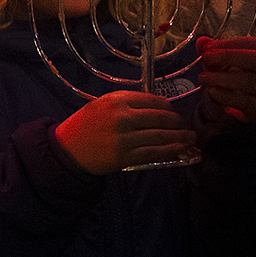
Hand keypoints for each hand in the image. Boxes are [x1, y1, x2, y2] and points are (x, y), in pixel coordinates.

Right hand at [53, 89, 194, 173]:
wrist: (65, 150)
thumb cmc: (84, 126)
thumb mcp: (102, 105)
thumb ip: (128, 103)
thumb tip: (159, 108)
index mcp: (117, 100)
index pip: (154, 101)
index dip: (169, 108)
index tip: (174, 113)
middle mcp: (122, 117)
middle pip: (161, 118)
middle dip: (177, 123)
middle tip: (185, 126)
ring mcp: (123, 138)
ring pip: (161, 136)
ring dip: (180, 137)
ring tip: (190, 138)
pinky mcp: (123, 157)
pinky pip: (153, 152)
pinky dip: (170, 150)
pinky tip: (180, 149)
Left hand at [194, 36, 255, 123]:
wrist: (246, 109)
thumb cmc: (235, 82)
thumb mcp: (223, 65)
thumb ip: (213, 53)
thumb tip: (202, 41)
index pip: (253, 44)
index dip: (230, 44)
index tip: (208, 48)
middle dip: (229, 57)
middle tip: (206, 59)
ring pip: (250, 81)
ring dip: (222, 78)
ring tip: (204, 78)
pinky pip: (245, 101)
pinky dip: (225, 95)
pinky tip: (212, 92)